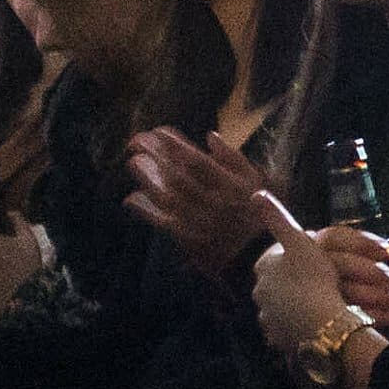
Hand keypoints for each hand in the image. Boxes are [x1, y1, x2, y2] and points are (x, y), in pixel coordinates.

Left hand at [127, 129, 270, 276]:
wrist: (258, 256)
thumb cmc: (257, 215)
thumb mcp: (255, 182)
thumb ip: (234, 158)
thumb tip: (210, 136)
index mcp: (229, 186)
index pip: (197, 161)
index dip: (176, 145)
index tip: (158, 132)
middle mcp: (211, 202)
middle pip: (177, 176)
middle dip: (155, 157)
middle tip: (137, 141)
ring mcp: (198, 221)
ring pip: (167, 197)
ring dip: (148, 179)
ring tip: (133, 162)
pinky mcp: (188, 239)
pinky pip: (163, 223)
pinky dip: (146, 211)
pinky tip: (131, 199)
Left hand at [248, 191, 366, 359]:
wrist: (321, 321)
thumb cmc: (313, 277)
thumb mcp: (299, 240)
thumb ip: (277, 218)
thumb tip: (255, 194)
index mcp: (263, 269)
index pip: (273, 259)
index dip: (292, 258)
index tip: (310, 261)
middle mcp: (259, 294)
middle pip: (274, 285)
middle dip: (290, 285)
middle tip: (316, 284)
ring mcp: (268, 319)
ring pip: (279, 309)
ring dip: (292, 308)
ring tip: (315, 307)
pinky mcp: (279, 340)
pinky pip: (287, 331)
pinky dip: (296, 328)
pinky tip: (312, 325)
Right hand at [315, 219, 388, 331]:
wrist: (318, 305)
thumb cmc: (352, 272)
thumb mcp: (368, 258)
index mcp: (321, 245)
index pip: (336, 236)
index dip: (363, 243)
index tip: (387, 253)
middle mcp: (313, 266)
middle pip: (337, 263)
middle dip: (369, 271)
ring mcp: (314, 291)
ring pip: (340, 291)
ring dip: (373, 296)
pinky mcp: (320, 316)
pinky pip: (344, 316)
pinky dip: (371, 316)